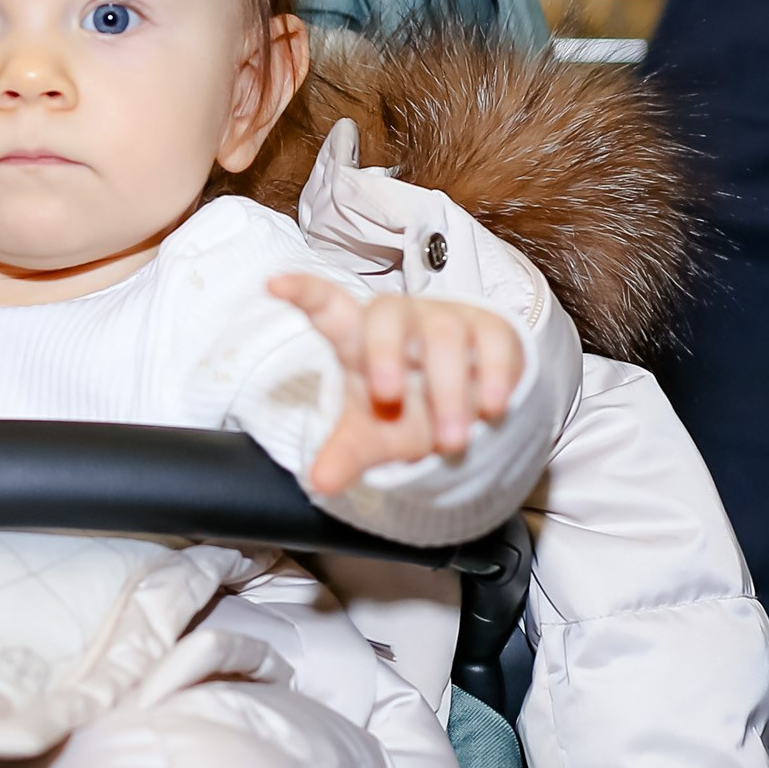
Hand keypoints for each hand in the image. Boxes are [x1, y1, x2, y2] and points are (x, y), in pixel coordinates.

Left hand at [269, 273, 523, 492]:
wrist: (465, 410)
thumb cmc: (406, 411)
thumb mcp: (373, 436)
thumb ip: (346, 454)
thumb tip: (320, 482)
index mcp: (358, 339)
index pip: (327, 307)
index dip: (304, 292)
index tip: (273, 285)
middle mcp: (400, 321)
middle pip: (387, 314)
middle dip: (385, 353)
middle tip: (387, 398)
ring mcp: (447, 321)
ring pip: (444, 336)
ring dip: (448, 392)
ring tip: (451, 441)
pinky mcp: (491, 331)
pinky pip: (493, 342)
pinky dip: (494, 376)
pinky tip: (492, 408)